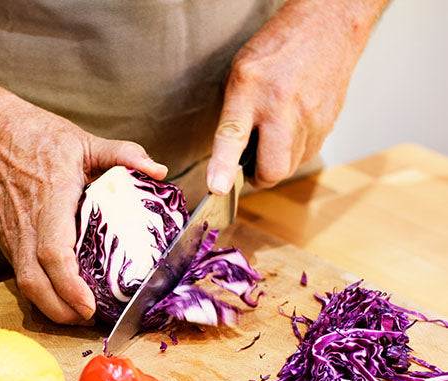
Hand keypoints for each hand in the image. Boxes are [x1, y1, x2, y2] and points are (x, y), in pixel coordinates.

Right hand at [0, 100, 167, 323]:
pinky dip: (43, 295)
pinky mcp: (8, 243)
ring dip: (51, 308)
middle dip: (60, 311)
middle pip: (34, 282)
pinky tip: (64, 299)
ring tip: (81, 316)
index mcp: (49, 200)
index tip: (89, 306)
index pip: (53, 252)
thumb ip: (123, 154)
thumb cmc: (38, 138)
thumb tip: (159, 170)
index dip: (69, 284)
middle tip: (91, 321)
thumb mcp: (84, 140)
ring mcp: (13, 237)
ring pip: (25, 286)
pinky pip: (23, 277)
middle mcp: (26, 225)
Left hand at [206, 0, 385, 193]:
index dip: (224, 166)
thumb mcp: (239, 73)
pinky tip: (289, 132)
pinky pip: (307, 154)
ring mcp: (310, 116)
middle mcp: (281, 105)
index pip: (233, 135)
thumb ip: (232, 114)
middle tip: (249, 168)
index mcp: (250, 88)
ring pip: (291, 166)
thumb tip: (227, 156)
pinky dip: (294, 153)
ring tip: (270, 142)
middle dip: (259, 178)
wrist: (328, 27)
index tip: (217, 187)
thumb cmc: (277, 49)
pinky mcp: (328, 123)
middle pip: (273, 167)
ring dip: (276, 164)